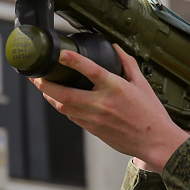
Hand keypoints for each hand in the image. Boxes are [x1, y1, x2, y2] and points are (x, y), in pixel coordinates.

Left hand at [32, 45, 189, 172]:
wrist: (154, 141)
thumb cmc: (150, 114)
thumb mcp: (142, 84)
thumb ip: (127, 63)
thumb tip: (116, 47)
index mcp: (115, 88)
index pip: (89, 71)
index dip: (72, 61)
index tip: (60, 53)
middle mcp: (101, 104)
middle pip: (65, 93)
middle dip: (45, 84)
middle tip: (35, 75)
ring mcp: (95, 119)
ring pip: (64, 107)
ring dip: (50, 96)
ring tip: (42, 86)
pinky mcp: (93, 129)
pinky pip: (72, 117)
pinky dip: (63, 107)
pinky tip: (59, 100)